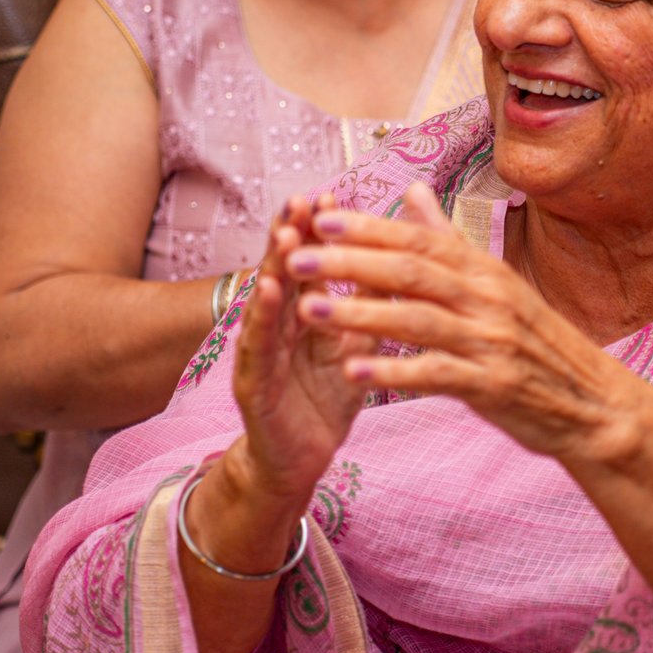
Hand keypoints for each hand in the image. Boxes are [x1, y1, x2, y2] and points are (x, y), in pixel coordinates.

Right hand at [234, 193, 372, 499]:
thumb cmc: (325, 399)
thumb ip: (370, 306)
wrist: (301, 459)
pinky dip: (263, 319)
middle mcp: (278, 326)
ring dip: (275, 266)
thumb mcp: (356, 346)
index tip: (330, 192)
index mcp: (304, 315)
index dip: (317, 230)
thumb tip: (400, 262)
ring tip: (288, 233)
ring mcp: (261, 354)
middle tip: (302, 198)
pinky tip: (269, 292)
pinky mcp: (252, 386)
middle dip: (291, 234)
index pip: (310, 264)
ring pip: (267, 303)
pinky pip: (258, 349)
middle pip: (284, 272)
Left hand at [291, 184, 631, 463]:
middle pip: (412, 272)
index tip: (319, 218)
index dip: (369, 228)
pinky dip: (393, 371)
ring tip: (308, 310)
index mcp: (485, 271)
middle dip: (350, 263)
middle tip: (296, 257)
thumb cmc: (538, 344)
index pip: (420, 240)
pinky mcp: (493, 385)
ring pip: (417, 320)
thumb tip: (411, 189)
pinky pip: (436, 374)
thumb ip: (448, 240)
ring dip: (360, 314)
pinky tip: (352, 372)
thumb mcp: (497, 284)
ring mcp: (492, 341)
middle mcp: (489, 299)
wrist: (594, 403)